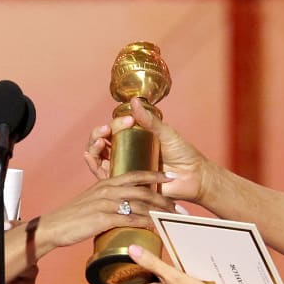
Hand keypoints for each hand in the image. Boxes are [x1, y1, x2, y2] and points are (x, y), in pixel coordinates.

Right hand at [36, 170, 175, 250]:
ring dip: (160, 212)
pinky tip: (156, 228)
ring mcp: (106, 203)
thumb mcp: (92, 201)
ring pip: (140, 205)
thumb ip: (108, 199)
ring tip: (174, 219)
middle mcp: (108, 189)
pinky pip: (131, 219)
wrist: (54, 226)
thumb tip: (123, 206)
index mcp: (107, 182)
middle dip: (164, 198)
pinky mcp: (103, 218)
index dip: (155, 174)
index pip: (136, 174)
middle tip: (179, 206)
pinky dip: (146, 223)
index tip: (171, 176)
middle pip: (144, 191)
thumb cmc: (73, 216)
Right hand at [84, 98, 209, 203]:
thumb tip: (134, 100)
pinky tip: (90, 156)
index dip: (115, 123)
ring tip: (99, 142)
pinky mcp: (125, 184)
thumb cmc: (183, 153)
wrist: (193, 176)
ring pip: (99, 158)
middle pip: (101, 142)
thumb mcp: (165, 133)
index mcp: (134, 139)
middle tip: (104, 131)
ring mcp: (124, 167)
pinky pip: (104, 176)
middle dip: (97, 135)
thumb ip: (149, 120)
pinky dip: (94, 165)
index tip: (129, 120)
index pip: (114, 129)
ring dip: (94, 148)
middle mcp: (126, 152)